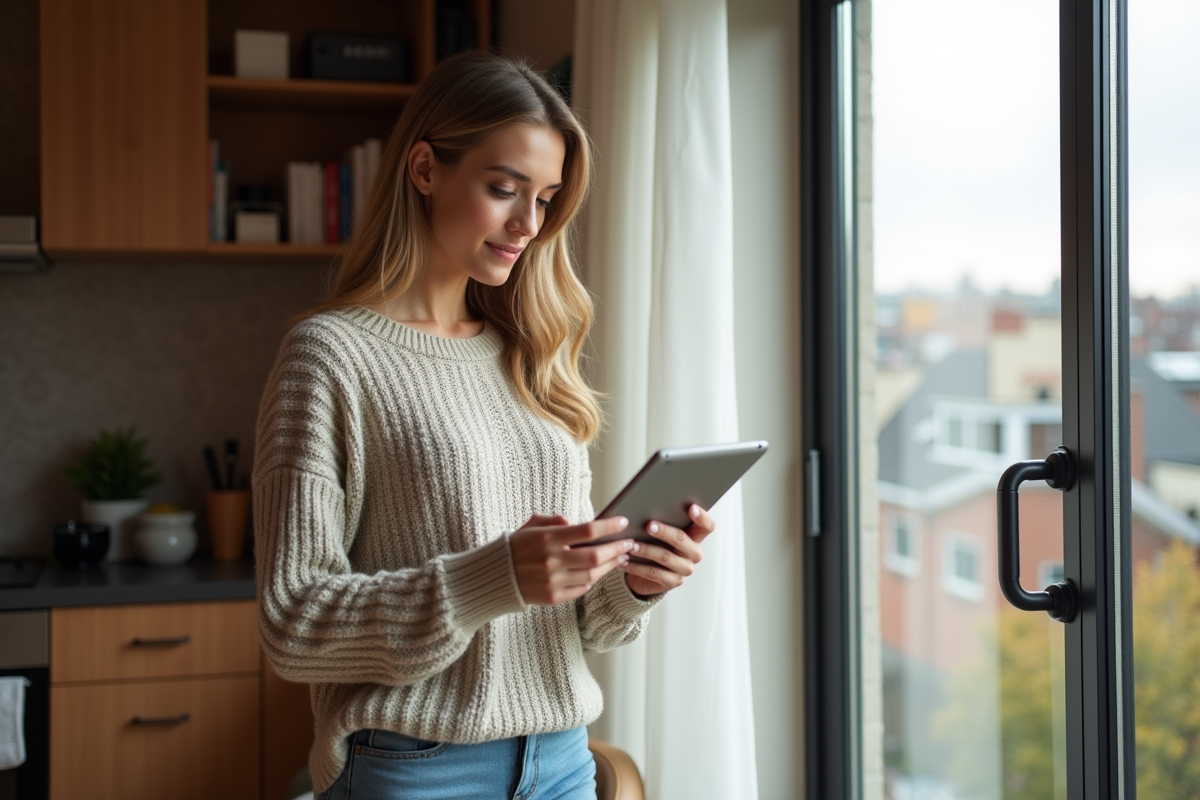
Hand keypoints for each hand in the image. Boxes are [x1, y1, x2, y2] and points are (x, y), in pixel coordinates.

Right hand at [509, 514, 635, 604]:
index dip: (609, 526)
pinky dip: (594, 580)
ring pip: (593, 575)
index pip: (587, 531)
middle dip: (617, 548)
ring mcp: (553, 581)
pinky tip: (601, 571)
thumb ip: (555, 521)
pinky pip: (582, 589)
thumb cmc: (516, 546)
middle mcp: (552, 561)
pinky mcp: (553, 597)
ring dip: (610, 565)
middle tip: (629, 543)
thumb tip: (576, 523)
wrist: (495, 576)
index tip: (623, 522)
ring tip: (620, 557)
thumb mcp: (531, 526)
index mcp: (547, 539)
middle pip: (595, 556)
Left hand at [622, 504, 714, 596]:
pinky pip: (654, 573)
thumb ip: (661, 521)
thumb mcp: (660, 533)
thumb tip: (646, 507)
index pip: (707, 527)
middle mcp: (693, 553)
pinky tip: (625, 561)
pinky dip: (637, 567)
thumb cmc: (655, 545)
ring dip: (647, 550)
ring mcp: (685, 569)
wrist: (646, 574)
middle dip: (665, 532)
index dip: (702, 517)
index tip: (690, 507)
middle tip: (649, 525)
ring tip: (631, 545)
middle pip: (682, 540)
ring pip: (666, 557)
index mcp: (695, 537)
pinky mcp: (672, 582)